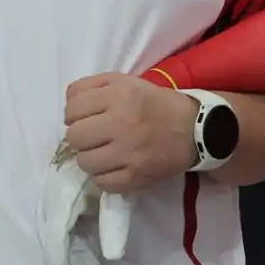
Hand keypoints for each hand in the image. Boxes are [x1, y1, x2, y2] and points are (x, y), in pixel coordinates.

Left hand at [62, 73, 198, 194]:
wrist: (196, 129)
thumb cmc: (155, 103)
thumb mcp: (126, 82)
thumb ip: (92, 86)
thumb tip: (68, 108)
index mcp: (121, 94)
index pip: (71, 109)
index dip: (76, 114)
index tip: (89, 117)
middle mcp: (123, 122)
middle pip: (74, 137)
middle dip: (82, 136)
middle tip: (97, 136)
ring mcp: (129, 152)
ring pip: (84, 162)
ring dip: (92, 158)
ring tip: (107, 152)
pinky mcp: (135, 176)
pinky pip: (101, 182)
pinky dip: (105, 176)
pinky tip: (117, 165)